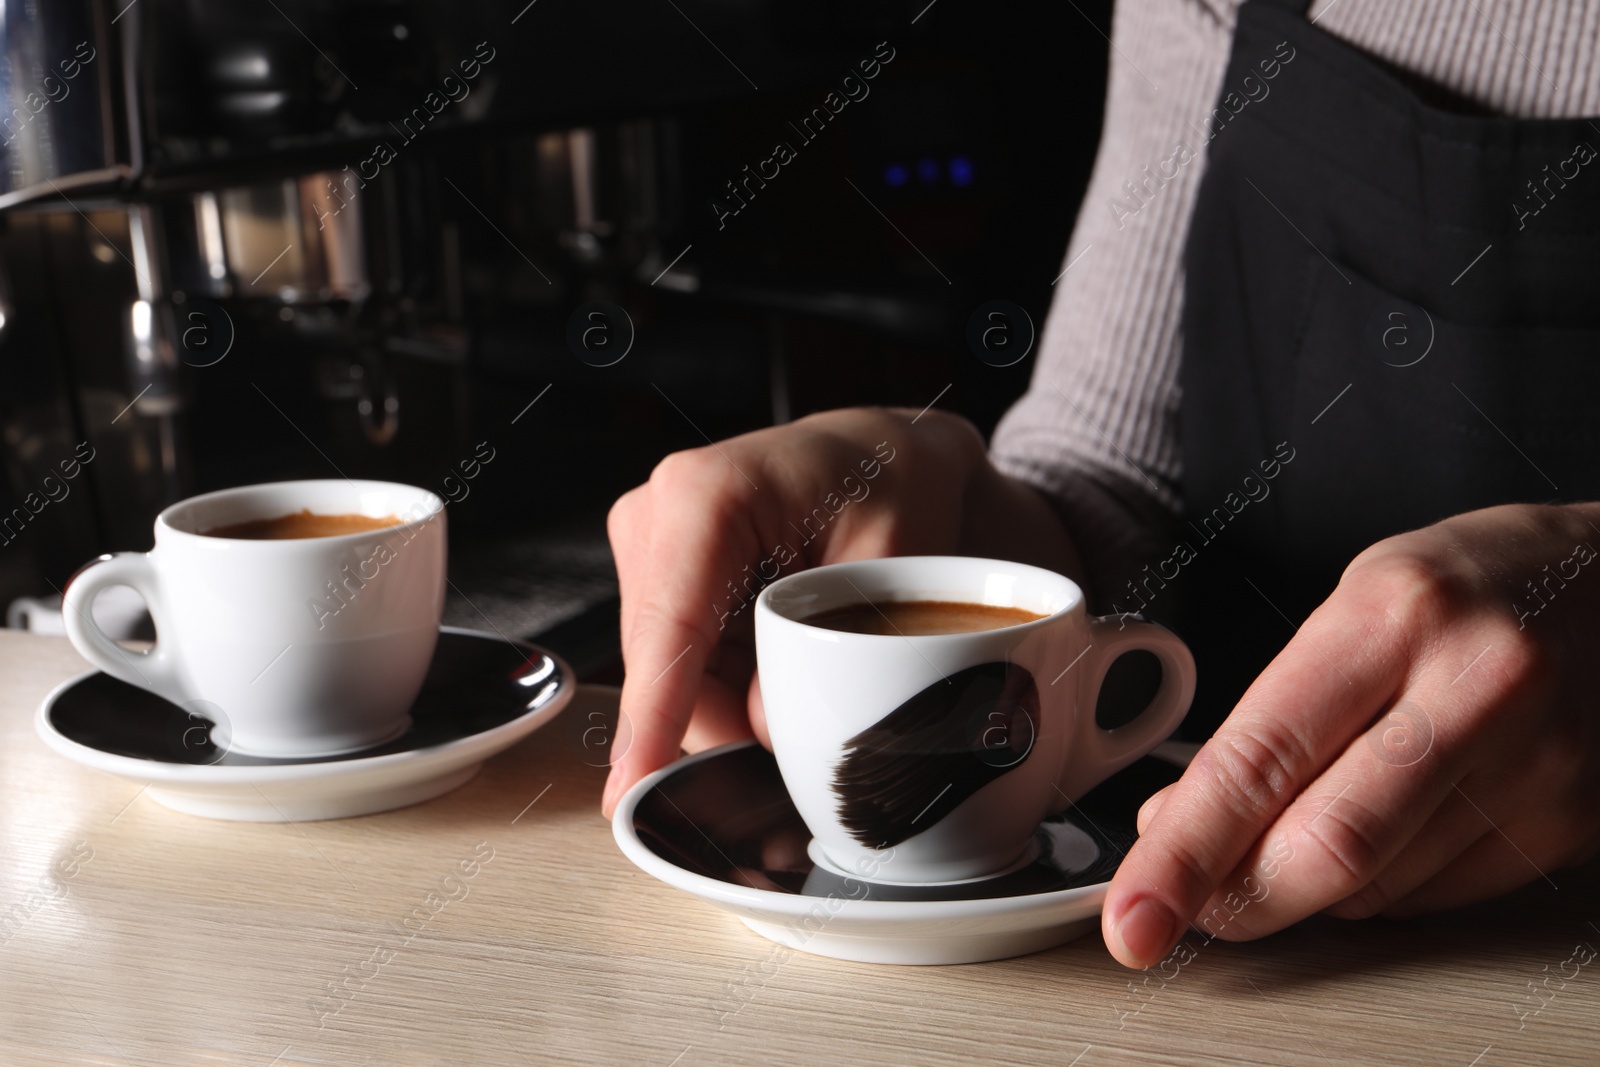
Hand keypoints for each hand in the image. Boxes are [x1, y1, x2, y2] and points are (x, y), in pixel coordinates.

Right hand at [599, 407, 1074, 815]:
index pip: (671, 626)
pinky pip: (682, 670)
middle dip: (733, 714)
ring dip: (736, 698)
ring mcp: (646, 548)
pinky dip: (731, 682)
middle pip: (669, 669)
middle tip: (820, 694)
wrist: (876, 455)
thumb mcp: (894, 561)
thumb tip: (762, 730)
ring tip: (805, 649)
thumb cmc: (889, 485)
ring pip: (673, 680)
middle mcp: (656, 516)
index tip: (634, 786)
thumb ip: (834, 649)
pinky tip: (775, 648)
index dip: (653, 713)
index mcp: (706, 496)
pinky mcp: (652, 577)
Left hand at [1102, 503, 1599, 967]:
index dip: (1184, 851)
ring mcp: (1540, 764)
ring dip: (1310, 883)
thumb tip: (1178, 823)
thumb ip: (1271, 717)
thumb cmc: (1473, 584)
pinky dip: (1383, 882)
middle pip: (1328, 849)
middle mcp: (1477, 687)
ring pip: (1377, 886)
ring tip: (1312, 814)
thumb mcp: (1355, 606)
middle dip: (1238, 897)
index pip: (1261, 759)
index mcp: (1395, 614)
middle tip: (1187, 908)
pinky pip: (1438, 895)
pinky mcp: (1574, 823)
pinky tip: (1389, 823)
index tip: (1132, 911)